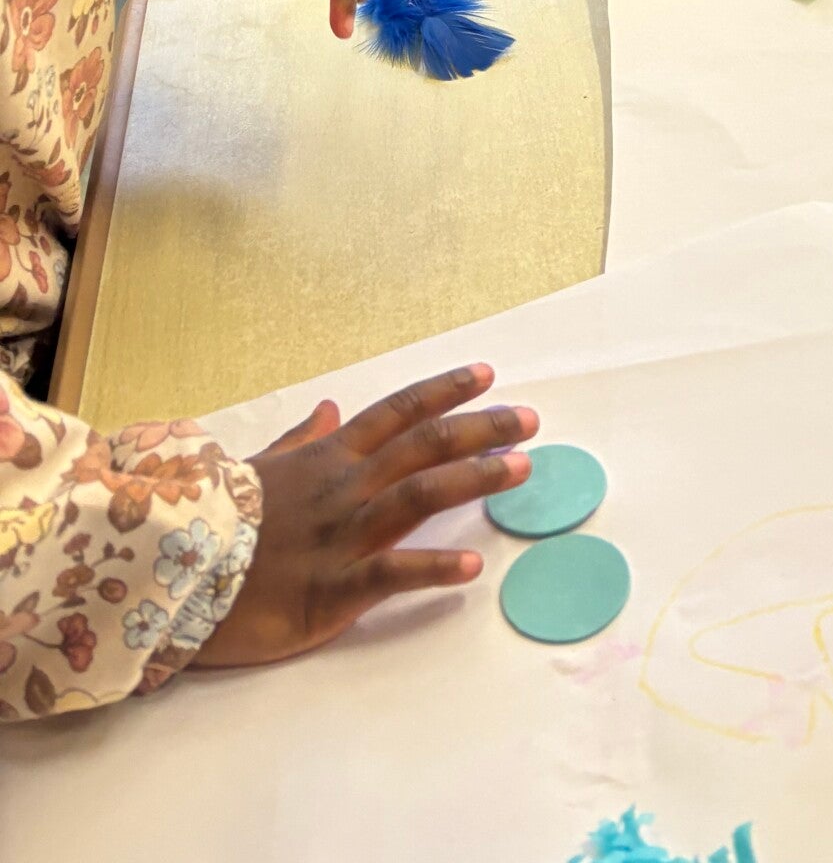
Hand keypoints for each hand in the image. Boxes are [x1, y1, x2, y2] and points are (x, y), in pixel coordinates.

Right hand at [192, 364, 535, 670]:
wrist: (168, 580)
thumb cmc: (216, 525)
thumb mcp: (258, 468)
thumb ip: (302, 439)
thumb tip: (334, 407)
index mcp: (328, 458)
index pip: (397, 412)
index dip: (445, 390)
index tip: (488, 375)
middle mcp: (344, 488)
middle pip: (423, 446)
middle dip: (481, 428)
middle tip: (531, 420)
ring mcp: (341, 537)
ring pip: (418, 497)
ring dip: (473, 478)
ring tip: (521, 469)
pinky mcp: (331, 591)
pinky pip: (389, 575)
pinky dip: (432, 569)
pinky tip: (471, 565)